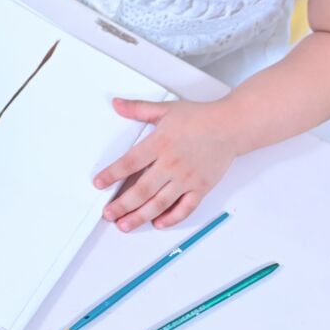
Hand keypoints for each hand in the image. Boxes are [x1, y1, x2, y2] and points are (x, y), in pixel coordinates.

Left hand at [93, 97, 239, 231]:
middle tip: (108, 214)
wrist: (230, 126)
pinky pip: (185, 208)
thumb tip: (117, 104)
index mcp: (160, 143)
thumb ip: (138, 109)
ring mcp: (187, 178)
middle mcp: (172, 164)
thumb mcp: (165, 109)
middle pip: (142, 190)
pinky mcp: (201, 188)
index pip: (130, 162)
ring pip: (160, 203)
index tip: (98, 184)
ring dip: (140, 216)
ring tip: (125, 224)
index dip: (112, 174)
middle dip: (122, 205)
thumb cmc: (200, 118)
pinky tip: (158, 223)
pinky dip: (171, 218)